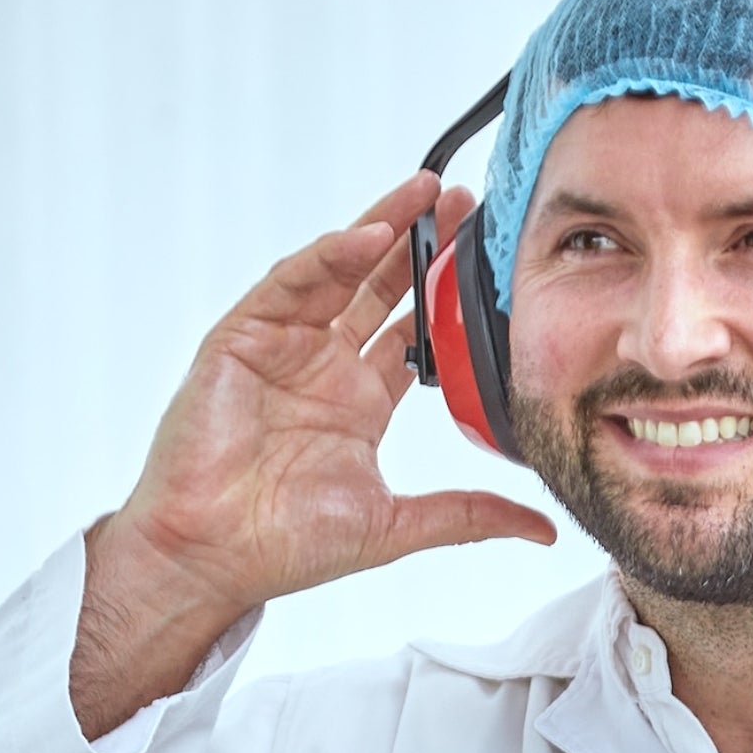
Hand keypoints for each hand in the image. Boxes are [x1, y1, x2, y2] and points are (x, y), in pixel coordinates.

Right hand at [73, 172, 557, 733]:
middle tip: (463, 200)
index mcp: (358, 401)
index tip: (489, 260)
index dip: (448, 294)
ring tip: (422, 192)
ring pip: (337, 272)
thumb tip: (543, 529)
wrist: (209, 559)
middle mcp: (321, 365)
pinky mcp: (240, 339)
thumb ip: (469, 516)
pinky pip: (289, 285)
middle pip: (379, 287)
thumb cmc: (282, 546)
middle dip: (419, 242)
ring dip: (378, 230)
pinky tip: (365, 236)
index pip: (413, 330)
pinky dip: (326, 258)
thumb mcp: (396, 526)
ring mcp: (281, 348)